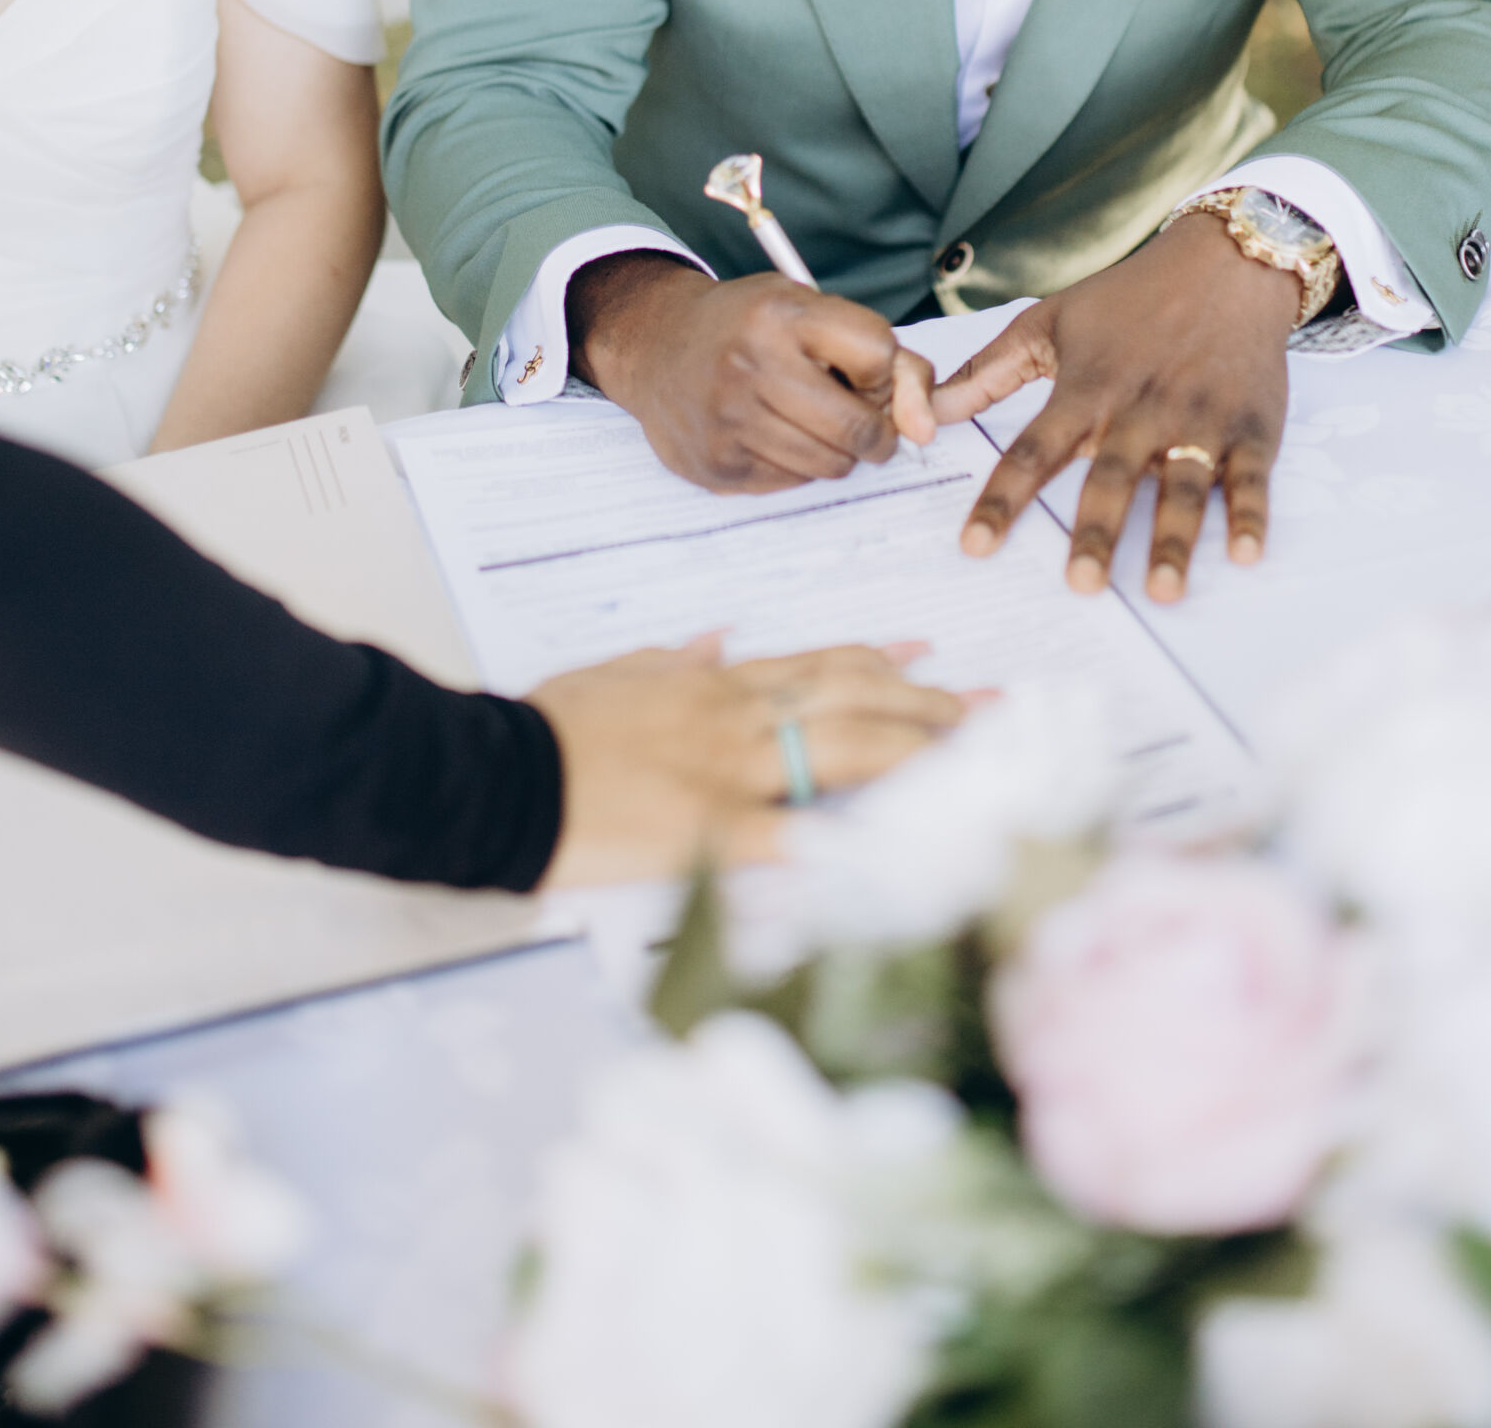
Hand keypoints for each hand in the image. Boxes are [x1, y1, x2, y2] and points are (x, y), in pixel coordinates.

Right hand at [531, 635, 970, 885]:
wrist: (500, 771)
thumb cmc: (554, 726)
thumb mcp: (618, 673)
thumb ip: (676, 659)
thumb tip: (718, 639)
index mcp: (717, 685)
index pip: (819, 666)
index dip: (881, 663)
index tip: (928, 657)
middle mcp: (738, 719)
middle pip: (853, 704)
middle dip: (927, 708)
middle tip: (989, 711)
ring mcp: (728, 772)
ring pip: (842, 751)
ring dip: (914, 754)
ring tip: (972, 758)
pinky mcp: (707, 830)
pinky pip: (789, 837)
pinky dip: (843, 842)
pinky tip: (894, 851)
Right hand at [571, 253, 936, 494]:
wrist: (655, 344)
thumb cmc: (751, 325)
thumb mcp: (813, 311)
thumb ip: (891, 361)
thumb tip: (924, 431)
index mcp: (781, 314)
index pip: (879, 355)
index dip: (883, 371)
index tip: (862, 372)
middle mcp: (751, 366)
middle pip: (860, 428)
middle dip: (875, 431)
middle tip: (858, 418)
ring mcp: (729, 420)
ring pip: (831, 466)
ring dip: (836, 451)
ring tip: (809, 421)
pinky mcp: (717, 465)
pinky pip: (792, 484)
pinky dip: (796, 465)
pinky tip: (770, 434)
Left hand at [931, 214, 1299, 602]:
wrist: (1226, 262)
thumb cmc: (1128, 297)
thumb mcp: (1048, 321)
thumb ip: (987, 372)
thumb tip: (927, 413)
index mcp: (1087, 387)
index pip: (1034, 450)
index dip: (1003, 499)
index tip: (975, 545)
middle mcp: (1141, 408)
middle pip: (1113, 478)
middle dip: (1098, 532)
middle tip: (1081, 584)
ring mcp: (1200, 419)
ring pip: (1184, 487)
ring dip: (1173, 539)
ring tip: (1162, 591)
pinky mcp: (1251, 427)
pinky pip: (1251, 478)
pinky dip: (1250, 516)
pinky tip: (1245, 556)